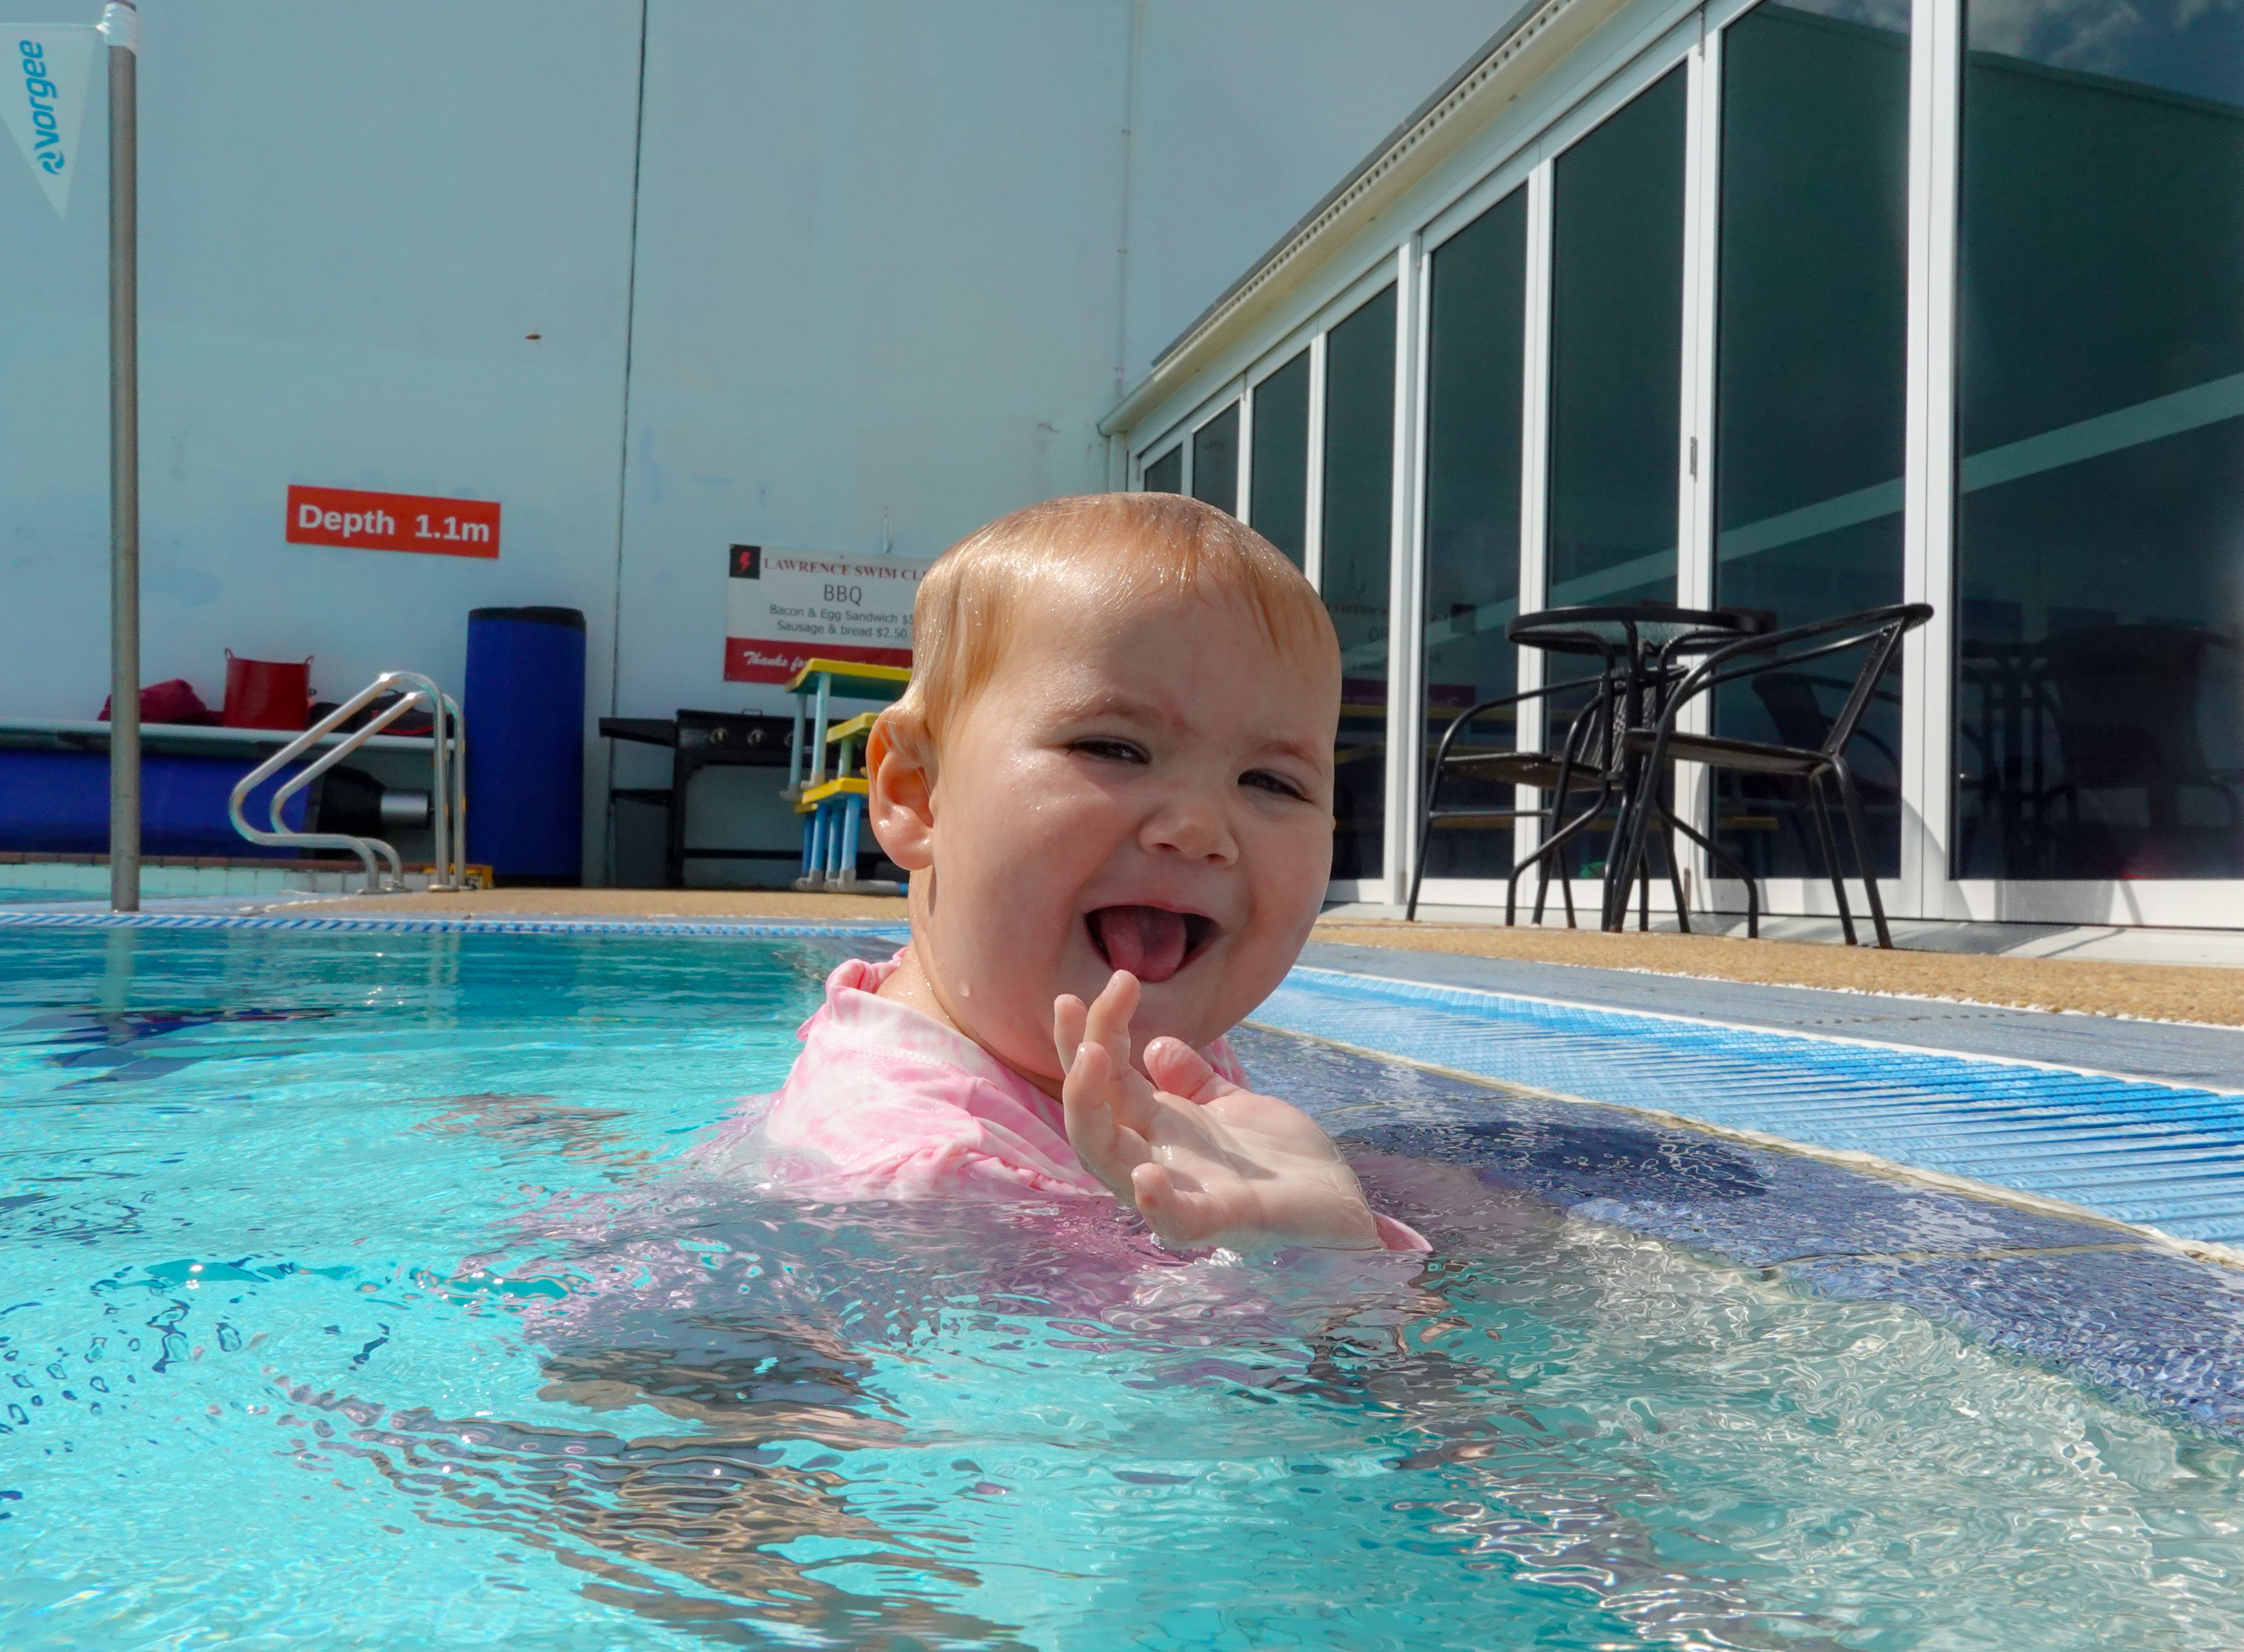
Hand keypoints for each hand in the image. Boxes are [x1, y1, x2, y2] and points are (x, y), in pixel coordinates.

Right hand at [1052, 970, 1380, 1251]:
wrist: (1339, 1202)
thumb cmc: (1278, 1159)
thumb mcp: (1229, 1104)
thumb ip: (1191, 1079)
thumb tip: (1155, 1046)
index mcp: (1157, 1130)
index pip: (1107, 1083)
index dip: (1089, 1036)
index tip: (1088, 988)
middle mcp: (1157, 1160)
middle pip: (1092, 1117)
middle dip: (1076, 1062)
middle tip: (1072, 1004)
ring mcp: (1185, 1193)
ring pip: (1110, 1162)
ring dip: (1090, 1110)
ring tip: (1092, 1056)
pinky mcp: (1225, 1221)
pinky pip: (1177, 1221)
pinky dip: (1158, 1202)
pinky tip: (1147, 1174)